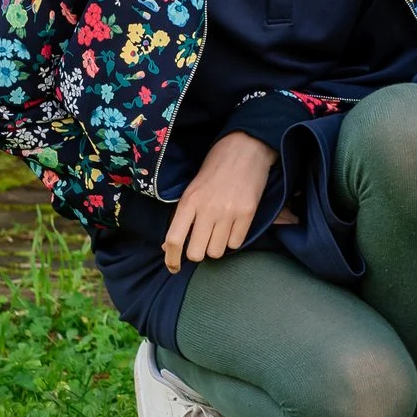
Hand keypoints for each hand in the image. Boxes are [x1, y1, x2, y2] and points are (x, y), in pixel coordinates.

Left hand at [163, 131, 277, 271]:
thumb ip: (181, 217)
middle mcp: (207, 209)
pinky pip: (236, 243)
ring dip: (216, 246)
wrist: (246, 149)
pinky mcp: (248, 213)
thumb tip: (169, 247)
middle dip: (198, 252)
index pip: (174, 239)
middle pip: (196, 253)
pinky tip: (233, 227)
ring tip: (219, 231)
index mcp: (189, 201)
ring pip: (217, 251)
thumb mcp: (192, 189)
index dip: (171, 259)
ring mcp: (229, 212)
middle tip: (202, 241)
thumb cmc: (215, 168)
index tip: (174, 268)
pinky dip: (233, 240)